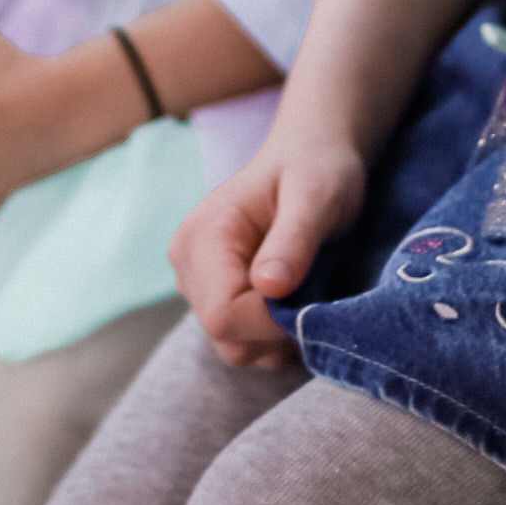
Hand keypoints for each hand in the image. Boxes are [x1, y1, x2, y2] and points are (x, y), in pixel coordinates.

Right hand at [170, 132, 366, 366]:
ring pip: (235, 347)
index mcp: (202, 237)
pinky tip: (298, 301)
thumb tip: (269, 288)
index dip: (273, 323)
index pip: (223, 315)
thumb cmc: (317, 169)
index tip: (312, 300)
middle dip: (277, 332)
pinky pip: (242, 341)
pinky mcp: (215, 296)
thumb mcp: (316, 197)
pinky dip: (275, 337)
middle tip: (316, 295)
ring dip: (279, 337)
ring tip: (309, 293)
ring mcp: (198, 283)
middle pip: (226, 337)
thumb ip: (294, 240)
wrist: (311, 157)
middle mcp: (188, 264)